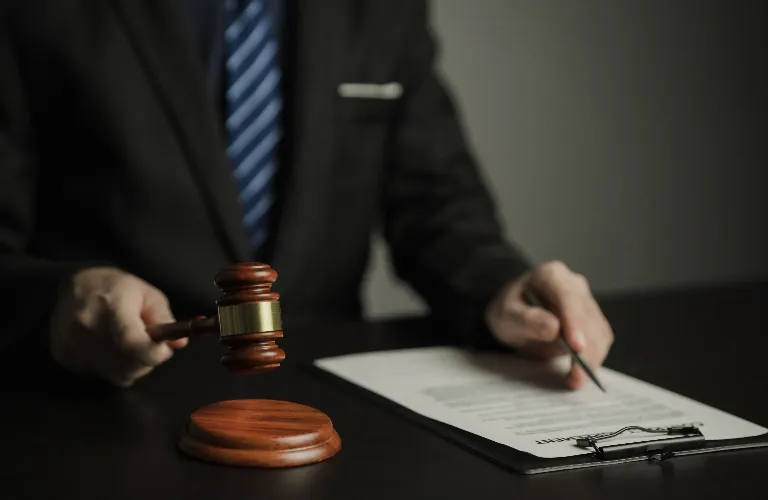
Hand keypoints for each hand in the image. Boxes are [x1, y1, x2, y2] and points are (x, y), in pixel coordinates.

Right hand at [48, 267, 186, 386]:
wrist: (76, 286)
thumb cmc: (119, 288)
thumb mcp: (148, 295)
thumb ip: (164, 319)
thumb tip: (180, 343)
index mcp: (111, 305)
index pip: (132, 343)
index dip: (153, 353)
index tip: (163, 350)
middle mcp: (87, 326)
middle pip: (126, 365)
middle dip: (146, 361)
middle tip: (148, 346)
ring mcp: (71, 342)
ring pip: (114, 374)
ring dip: (130, 366)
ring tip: (128, 345)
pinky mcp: (63, 355)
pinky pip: (99, 374)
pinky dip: (111, 367)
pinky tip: (110, 348)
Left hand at [485, 261, 613, 388]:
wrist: (515, 315)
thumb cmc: (510, 311)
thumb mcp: (505, 315)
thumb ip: (526, 319)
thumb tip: (554, 329)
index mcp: (551, 275)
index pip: (568, 295)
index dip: (575, 321)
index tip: (576, 346)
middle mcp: (574, 285)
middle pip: (587, 316)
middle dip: (586, 348)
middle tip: (576, 375)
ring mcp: (586, 303)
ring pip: (599, 330)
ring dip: (592, 357)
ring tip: (575, 379)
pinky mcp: (593, 321)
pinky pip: (600, 340)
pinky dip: (592, 359)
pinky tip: (578, 373)